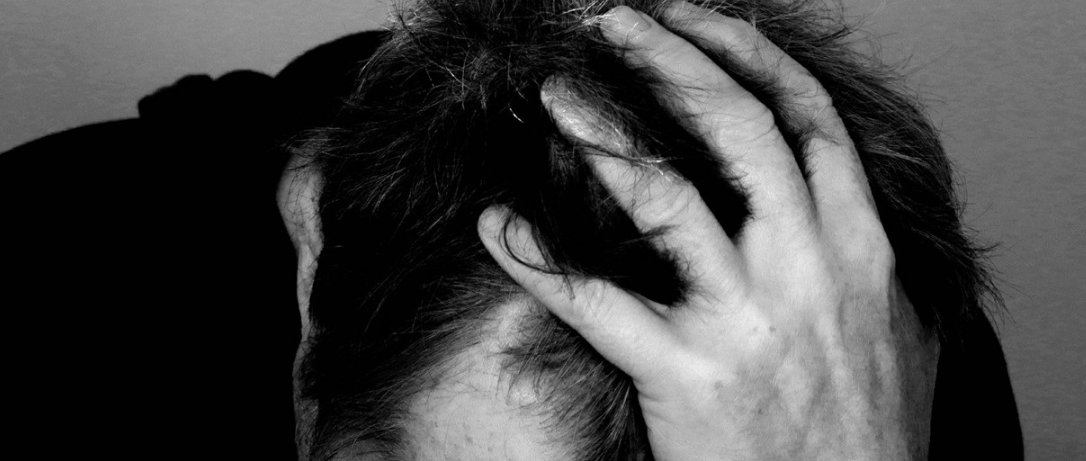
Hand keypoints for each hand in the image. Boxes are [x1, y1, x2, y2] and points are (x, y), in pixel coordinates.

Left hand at [478, 2, 938, 459]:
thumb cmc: (870, 436)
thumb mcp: (902, 335)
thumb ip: (880, 269)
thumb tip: (861, 223)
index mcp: (861, 249)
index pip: (804, 119)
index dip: (745, 56)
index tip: (694, 22)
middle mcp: (809, 267)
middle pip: (735, 127)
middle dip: (670, 59)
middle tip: (614, 24)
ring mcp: (747, 318)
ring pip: (667, 193)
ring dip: (601, 131)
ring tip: (556, 93)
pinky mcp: (686, 374)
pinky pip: (596, 303)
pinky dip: (539, 258)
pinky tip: (499, 224)